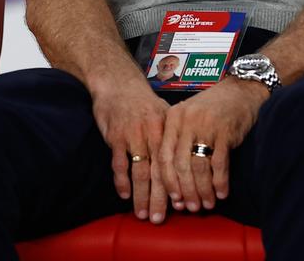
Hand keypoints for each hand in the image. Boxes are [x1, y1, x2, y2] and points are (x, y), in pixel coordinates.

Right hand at [90, 76, 171, 223]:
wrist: (117, 83)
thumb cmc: (141, 100)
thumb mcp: (163, 113)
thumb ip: (172, 135)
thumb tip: (187, 157)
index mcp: (167, 130)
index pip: (175, 164)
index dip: (177, 187)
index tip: (180, 207)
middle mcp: (153, 134)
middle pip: (159, 172)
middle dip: (160, 198)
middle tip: (160, 220)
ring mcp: (133, 136)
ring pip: (139, 172)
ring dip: (141, 195)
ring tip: (143, 214)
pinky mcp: (116, 137)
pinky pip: (119, 164)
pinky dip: (121, 181)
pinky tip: (124, 195)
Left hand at [158, 77, 267, 211]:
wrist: (240, 90)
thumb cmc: (212, 109)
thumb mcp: (188, 118)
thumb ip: (178, 142)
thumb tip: (174, 182)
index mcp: (173, 118)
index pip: (164, 156)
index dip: (168, 182)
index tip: (174, 200)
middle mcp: (186, 121)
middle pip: (180, 165)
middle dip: (185, 191)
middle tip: (191, 208)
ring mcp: (206, 126)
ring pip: (199, 167)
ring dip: (203, 190)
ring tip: (207, 204)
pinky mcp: (225, 131)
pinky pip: (219, 163)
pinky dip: (220, 182)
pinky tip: (221, 193)